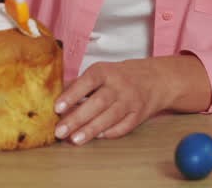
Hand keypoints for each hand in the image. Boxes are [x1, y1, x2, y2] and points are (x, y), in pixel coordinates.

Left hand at [53, 56, 209, 144]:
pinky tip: (95, 138)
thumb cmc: (118, 77)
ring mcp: (130, 100)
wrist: (155, 79)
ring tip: (74, 140)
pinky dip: (109, 133)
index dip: (72, 95)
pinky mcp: (139, 115)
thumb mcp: (101, 72)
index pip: (87, 82)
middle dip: (77, 118)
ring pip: (110, 117)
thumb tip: (58, 100)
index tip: (57, 108)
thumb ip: (79, 85)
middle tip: (60, 131)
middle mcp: (119, 85)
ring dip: (91, 130)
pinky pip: (123, 126)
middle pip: (98, 103)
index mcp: (106, 71)